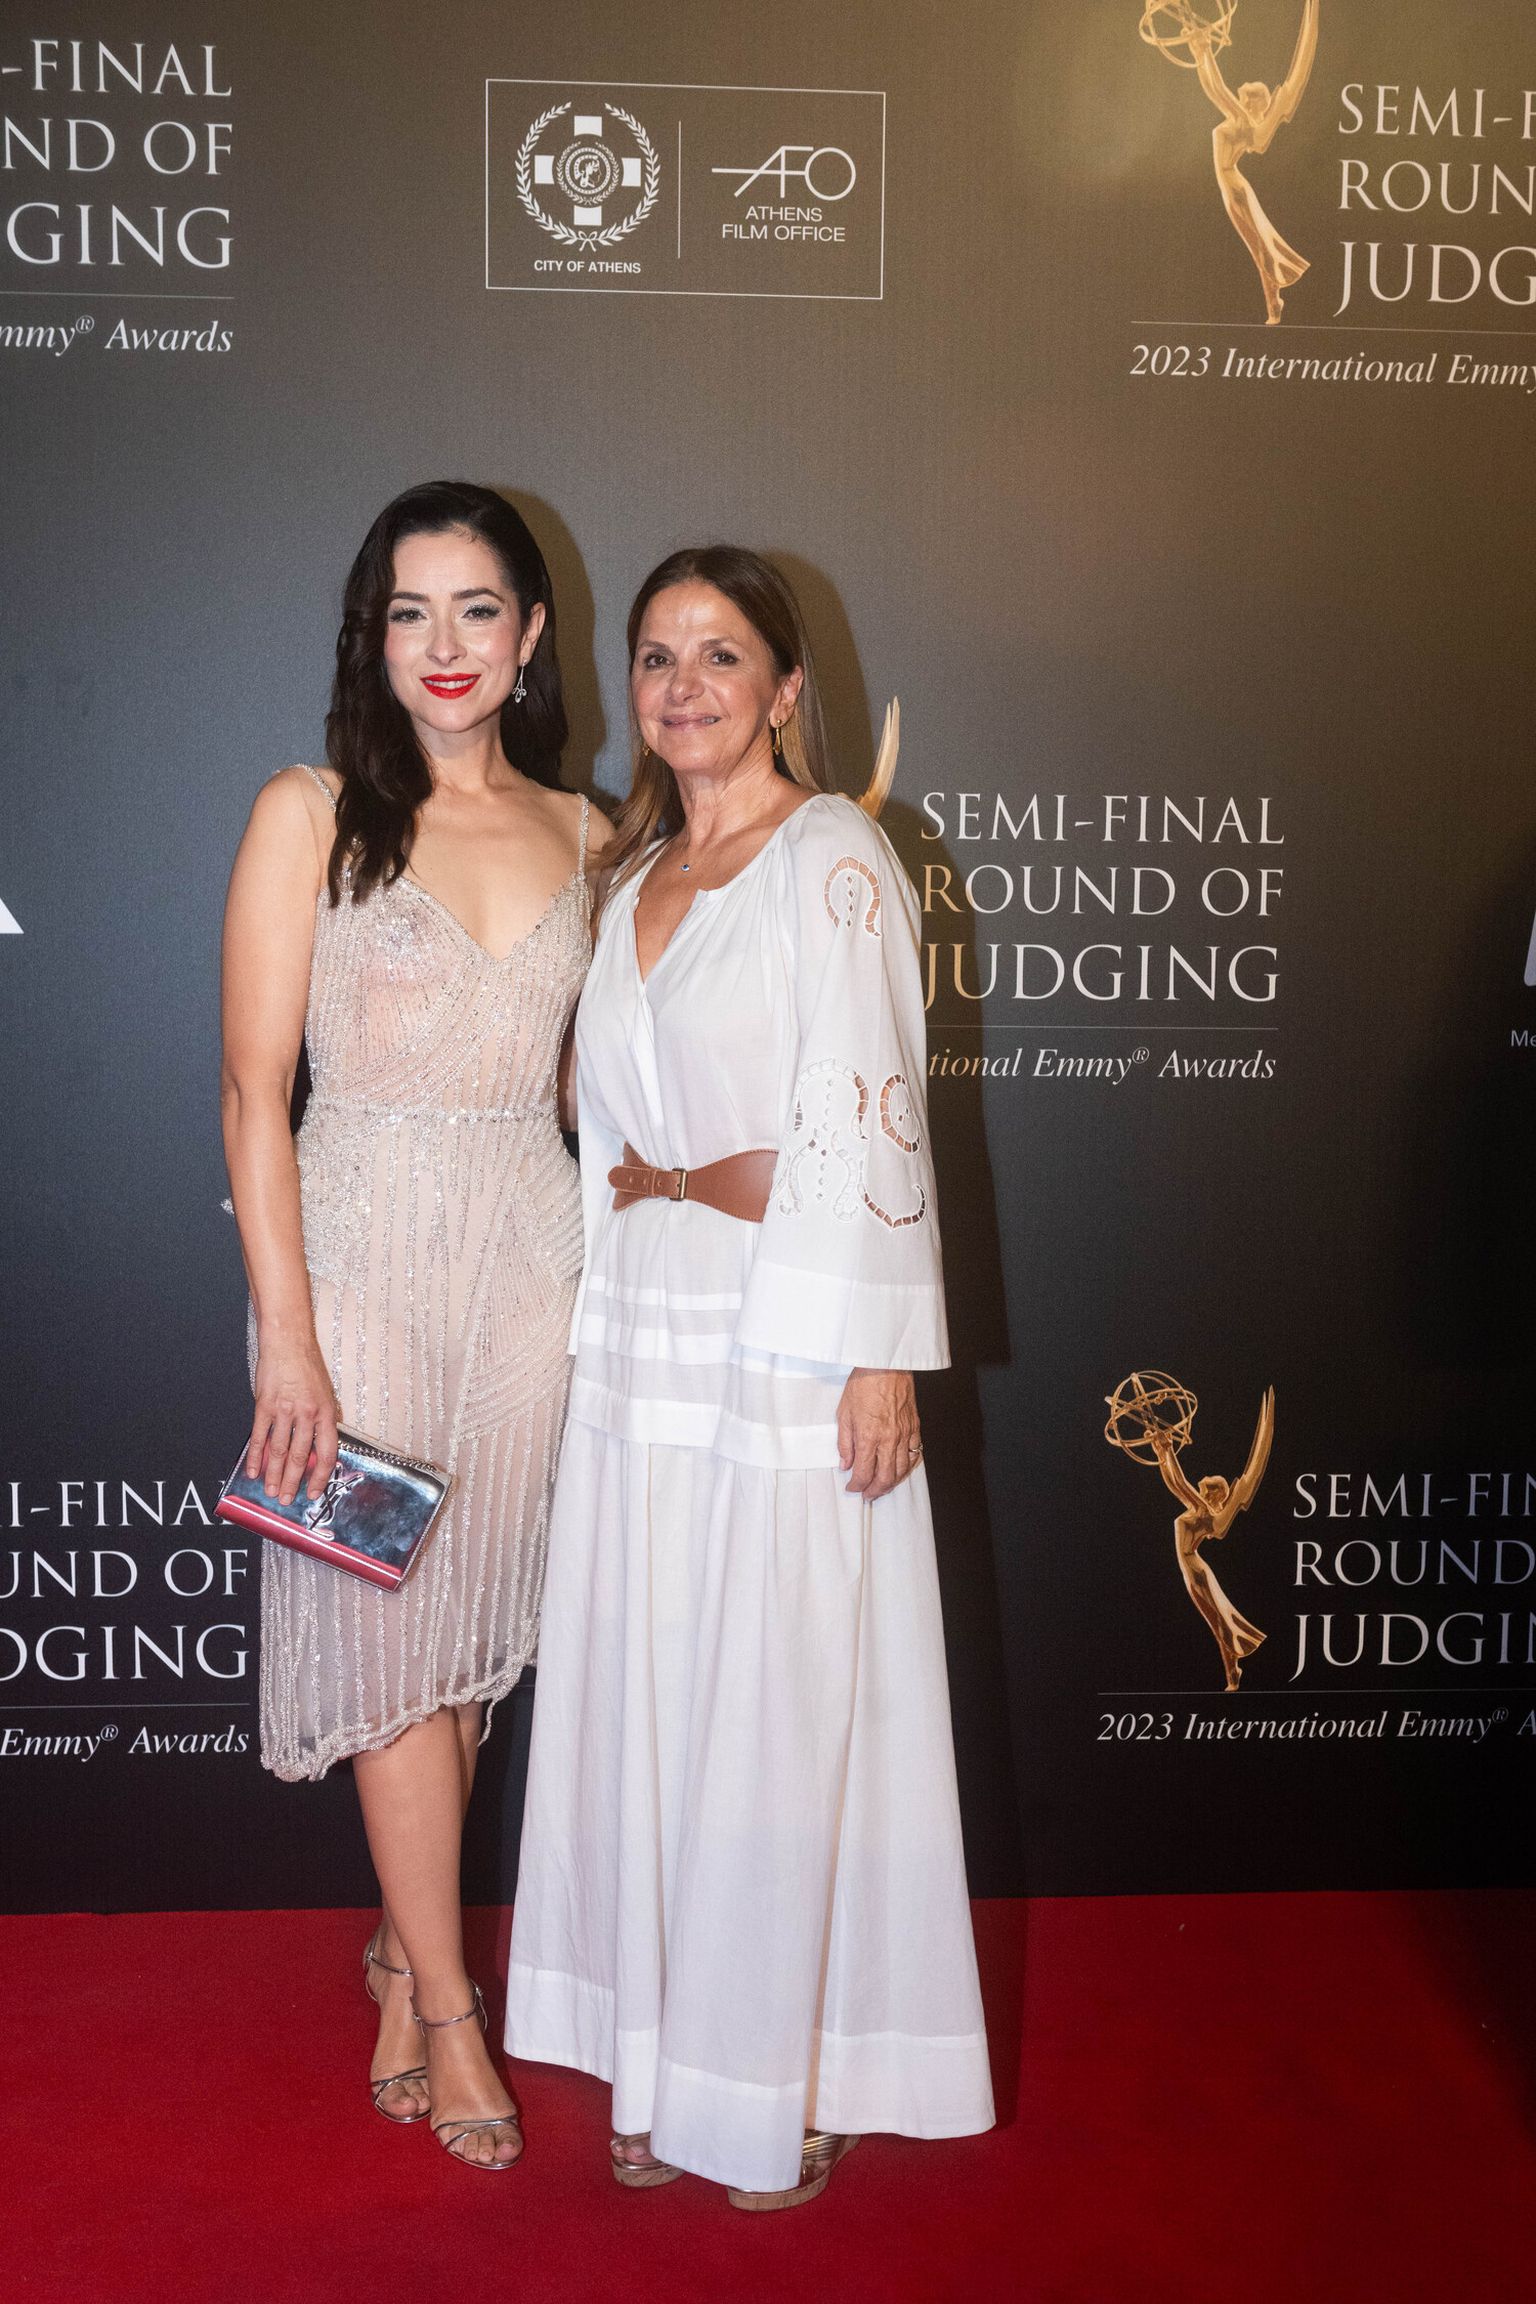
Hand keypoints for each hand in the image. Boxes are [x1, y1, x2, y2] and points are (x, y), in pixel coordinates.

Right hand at [247, 1330, 339, 1505]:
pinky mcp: (264, 1405)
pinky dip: (255, 1456)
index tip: (313, 1492)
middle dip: (293, 1482)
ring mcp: (284, 1410)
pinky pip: (259, 1437)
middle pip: (301, 1457)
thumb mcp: (326, 1394)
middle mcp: (307, 1414)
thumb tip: (319, 1449)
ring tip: (270, 1491)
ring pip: (280, 1451)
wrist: (288, 1343)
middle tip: (286, 1499)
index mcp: (327, 1413)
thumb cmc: (307, 1367)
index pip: (327, 1453)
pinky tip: (253, 1470)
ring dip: (274, 1475)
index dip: (320, 1476)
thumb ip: (322, 1421)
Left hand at [837, 1368, 922, 1500]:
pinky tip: (900, 1469)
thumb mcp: (844, 1413)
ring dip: (891, 1483)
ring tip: (882, 1486)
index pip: (863, 1472)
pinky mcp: (914, 1427)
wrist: (885, 1365)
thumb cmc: (864, 1384)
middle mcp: (888, 1439)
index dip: (857, 1485)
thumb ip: (845, 1443)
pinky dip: (907, 1466)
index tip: (852, 1487)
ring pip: (901, 1469)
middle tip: (868, 1494)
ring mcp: (904, 1434)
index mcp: (868, 1436)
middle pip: (885, 1477)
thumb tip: (845, 1463)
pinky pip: (914, 1454)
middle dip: (875, 1491)